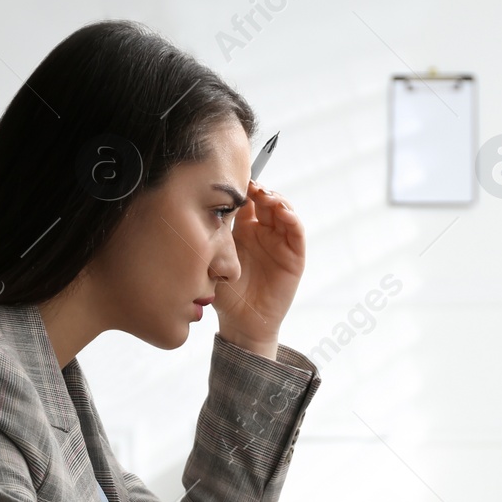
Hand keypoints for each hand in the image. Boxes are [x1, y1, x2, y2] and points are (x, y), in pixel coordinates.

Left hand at [215, 183, 304, 357]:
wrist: (241, 322)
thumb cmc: (225, 294)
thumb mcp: (216, 259)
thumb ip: (215, 235)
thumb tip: (205, 205)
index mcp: (244, 230)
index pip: (248, 201)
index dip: (244, 188)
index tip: (234, 179)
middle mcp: (264, 233)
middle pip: (267, 201)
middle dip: (261, 190)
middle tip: (251, 185)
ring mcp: (280, 243)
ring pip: (285, 212)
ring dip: (278, 200)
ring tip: (267, 196)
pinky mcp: (294, 256)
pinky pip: (297, 233)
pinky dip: (292, 219)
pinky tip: (283, 212)